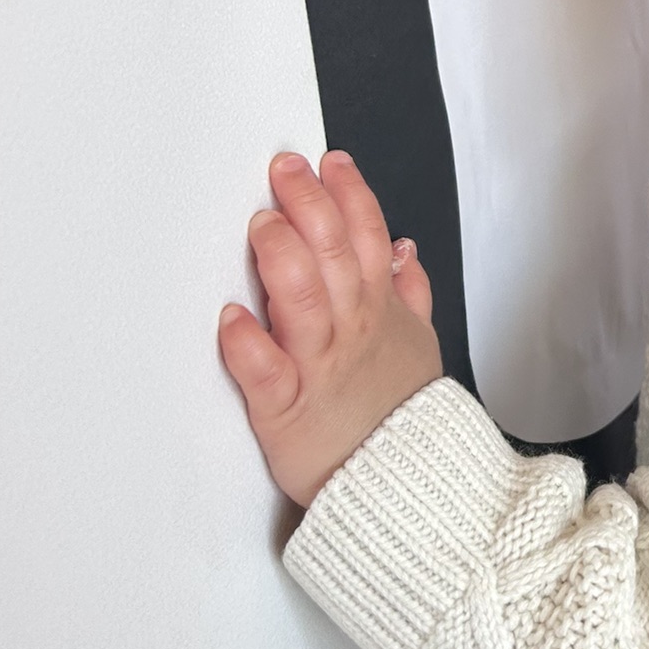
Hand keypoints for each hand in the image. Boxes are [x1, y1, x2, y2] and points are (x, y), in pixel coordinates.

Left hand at [219, 151, 442, 506]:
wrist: (403, 485)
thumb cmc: (397, 414)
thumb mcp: (417, 345)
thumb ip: (409, 292)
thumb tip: (404, 247)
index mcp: (379, 310)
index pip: (369, 236)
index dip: (349, 194)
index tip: (327, 163)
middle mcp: (350, 329)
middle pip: (335, 253)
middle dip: (309, 204)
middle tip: (284, 171)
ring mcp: (319, 366)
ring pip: (303, 300)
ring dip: (282, 258)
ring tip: (262, 227)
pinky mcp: (286, 409)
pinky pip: (267, 373)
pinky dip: (248, 346)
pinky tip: (231, 319)